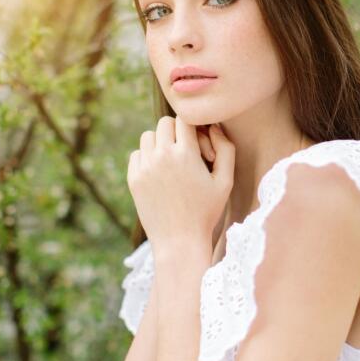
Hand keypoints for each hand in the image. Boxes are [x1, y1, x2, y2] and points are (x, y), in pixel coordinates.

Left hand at [127, 116, 234, 246]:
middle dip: (177, 131)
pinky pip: (137, 154)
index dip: (194, 126)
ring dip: (160, 142)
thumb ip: (225, 148)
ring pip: (148, 136)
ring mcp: (144, 167)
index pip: (184, 119)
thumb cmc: (206, 211)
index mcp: (185, 154)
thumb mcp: (226, 181)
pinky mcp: (133, 179)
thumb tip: (214, 127)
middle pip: (165, 123)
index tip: (199, 141)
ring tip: (172, 161)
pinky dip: (147, 157)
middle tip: (187, 151)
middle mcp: (161, 156)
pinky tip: (160, 173)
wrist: (179, 241)